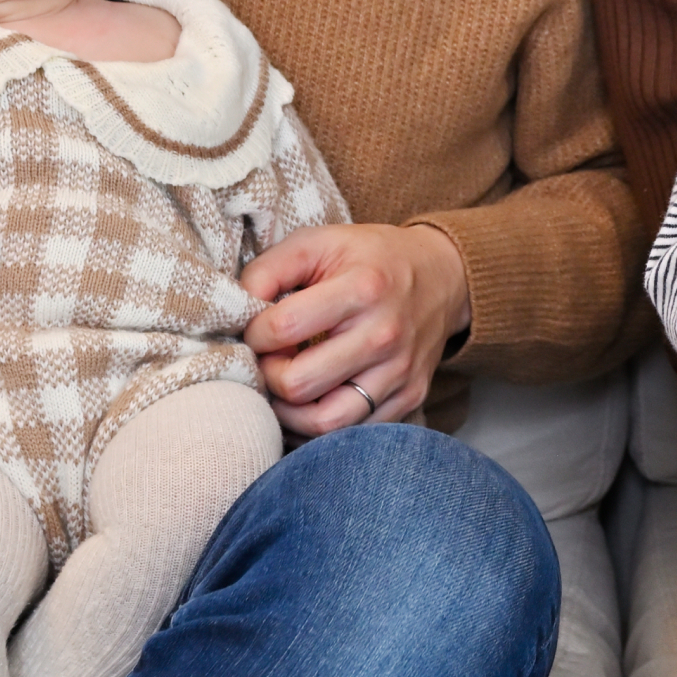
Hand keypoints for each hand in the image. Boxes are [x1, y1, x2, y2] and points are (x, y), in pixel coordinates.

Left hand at [241, 222, 469, 435]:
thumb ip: (269, 270)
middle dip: (267, 377)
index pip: (284, 328)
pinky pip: (354, 433)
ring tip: (282, 390)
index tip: (256, 330)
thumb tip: (234, 311)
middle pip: (299, 384)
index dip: (254, 334)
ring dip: (289, 414)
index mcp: (362, 288)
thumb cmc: (369, 258)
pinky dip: (321, 430)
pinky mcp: (410, 397)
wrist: (443, 276)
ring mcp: (400, 372)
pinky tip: (310, 405)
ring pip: (325, 423)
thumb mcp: (319, 243)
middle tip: (267, 362)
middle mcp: (385, 334)